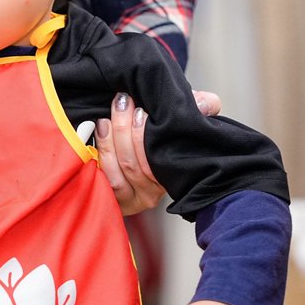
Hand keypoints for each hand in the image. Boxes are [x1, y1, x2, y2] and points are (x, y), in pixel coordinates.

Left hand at [96, 90, 220, 215]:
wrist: (136, 136)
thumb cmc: (161, 128)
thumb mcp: (181, 116)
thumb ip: (201, 106)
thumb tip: (207, 104)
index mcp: (171, 178)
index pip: (155, 165)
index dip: (143, 136)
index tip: (141, 110)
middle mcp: (151, 195)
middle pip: (132, 166)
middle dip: (123, 131)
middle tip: (121, 104)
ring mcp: (128, 200)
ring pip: (116, 175)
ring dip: (109, 142)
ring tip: (106, 118)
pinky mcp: (109, 199)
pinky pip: (101, 180)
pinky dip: (98, 155)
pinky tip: (98, 132)